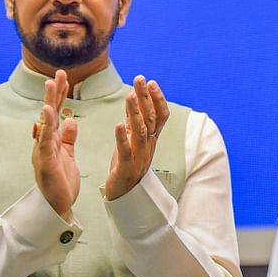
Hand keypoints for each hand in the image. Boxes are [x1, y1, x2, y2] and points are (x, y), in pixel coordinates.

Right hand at [32, 70, 79, 216]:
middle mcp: (44, 143)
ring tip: (51, 85)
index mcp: (52, 141)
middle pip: (49, 113)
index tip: (64, 77)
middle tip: (58, 73)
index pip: (56, 113)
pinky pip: (45, 141)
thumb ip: (67, 138)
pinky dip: (47, 126)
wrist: (57, 207)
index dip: (60, 96)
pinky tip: (49, 112)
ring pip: (45, 123)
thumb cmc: (60, 182)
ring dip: (49, 103)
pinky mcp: (46, 162)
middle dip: (54, 93)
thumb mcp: (67, 155)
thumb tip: (70, 120)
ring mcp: (43, 152)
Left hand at [104, 75, 169, 200]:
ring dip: (136, 113)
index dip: (157, 99)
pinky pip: (125, 151)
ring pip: (140, 132)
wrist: (124, 196)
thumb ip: (134, 121)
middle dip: (146, 98)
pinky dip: (122, 138)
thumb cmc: (127, 165)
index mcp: (150, 139)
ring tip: (131, 96)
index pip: (159, 116)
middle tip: (141, 80)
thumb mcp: (132, 140)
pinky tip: (118, 125)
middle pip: (150, 119)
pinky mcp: (126, 168)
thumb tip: (136, 98)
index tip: (150, 82)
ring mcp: (138, 157)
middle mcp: (148, 146)